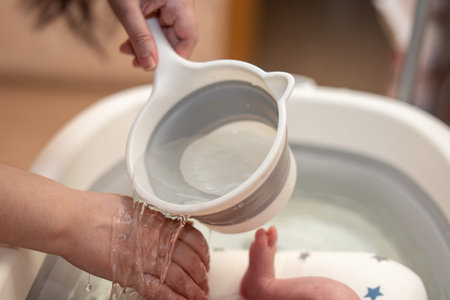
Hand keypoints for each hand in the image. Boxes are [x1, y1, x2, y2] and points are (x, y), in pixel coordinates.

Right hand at [63, 193, 208, 298]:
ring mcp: (145, 258)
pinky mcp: (130, 274)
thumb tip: (165, 222)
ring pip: (180, 277)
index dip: (203, 252)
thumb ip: (153, 217)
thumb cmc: (96, 210)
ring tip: (199, 296)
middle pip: (191, 260)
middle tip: (204, 282)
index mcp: (159, 222)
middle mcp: (157, 240)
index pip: (193, 238)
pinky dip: (173, 299)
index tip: (205, 259)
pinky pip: (158, 290)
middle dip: (201, 274)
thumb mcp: (134, 206)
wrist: (73, 220)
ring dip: (192, 289)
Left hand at [108, 0, 197, 70]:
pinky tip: (131, 40)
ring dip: (148, 45)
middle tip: (138, 59)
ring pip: (166, 34)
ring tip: (129, 48)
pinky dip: (145, 34)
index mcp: (179, 1)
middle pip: (177, 38)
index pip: (188, 38)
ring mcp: (171, 4)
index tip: (161, 68)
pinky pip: (158, 25)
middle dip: (157, 52)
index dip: (176, 57)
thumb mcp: (127, 8)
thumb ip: (139, 38)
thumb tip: (149, 64)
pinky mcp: (161, 4)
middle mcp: (179, 3)